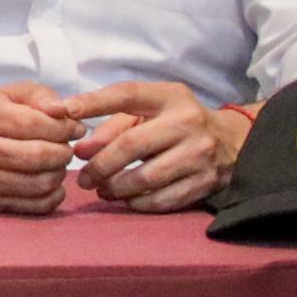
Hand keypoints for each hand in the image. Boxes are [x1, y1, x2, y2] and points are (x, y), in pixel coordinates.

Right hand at [0, 80, 76, 215]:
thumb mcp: (6, 96)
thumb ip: (38, 95)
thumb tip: (62, 110)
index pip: (36, 123)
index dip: (65, 127)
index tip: (75, 129)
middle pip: (41, 155)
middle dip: (64, 152)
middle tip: (64, 148)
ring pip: (42, 182)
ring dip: (59, 173)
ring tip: (54, 164)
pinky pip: (36, 205)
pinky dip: (53, 195)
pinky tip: (48, 182)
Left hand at [60, 79, 242, 214]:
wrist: (233, 141)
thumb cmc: (176, 122)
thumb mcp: (148, 112)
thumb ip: (111, 126)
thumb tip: (81, 151)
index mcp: (170, 97)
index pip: (126, 94)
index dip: (93, 102)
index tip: (63, 110)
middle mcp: (188, 123)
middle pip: (131, 145)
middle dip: (99, 165)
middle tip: (83, 178)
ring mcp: (200, 154)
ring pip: (145, 177)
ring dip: (115, 187)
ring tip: (101, 189)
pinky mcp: (206, 182)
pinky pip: (163, 199)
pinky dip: (138, 202)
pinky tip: (127, 199)